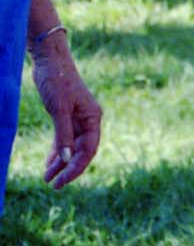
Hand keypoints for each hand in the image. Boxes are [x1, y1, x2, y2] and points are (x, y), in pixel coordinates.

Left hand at [31, 39, 101, 189]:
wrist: (50, 60)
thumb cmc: (58, 81)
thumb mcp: (59, 109)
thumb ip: (63, 134)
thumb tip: (66, 159)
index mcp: (93, 117)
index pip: (89, 149)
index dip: (77, 167)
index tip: (63, 180)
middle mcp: (88, 120)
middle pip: (81, 151)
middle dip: (68, 169)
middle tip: (54, 185)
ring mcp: (77, 119)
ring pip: (71, 147)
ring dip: (60, 163)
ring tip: (47, 179)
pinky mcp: (65, 116)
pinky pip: (63, 140)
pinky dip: (57, 152)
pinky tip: (49, 164)